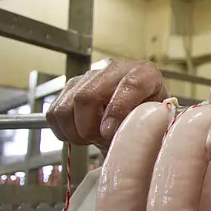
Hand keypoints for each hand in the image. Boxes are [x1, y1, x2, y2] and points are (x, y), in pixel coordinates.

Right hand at [46, 60, 168, 149]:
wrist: (139, 112)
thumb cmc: (149, 117)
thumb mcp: (156, 120)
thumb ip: (144, 124)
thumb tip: (124, 137)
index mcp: (144, 73)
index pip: (129, 85)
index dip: (117, 111)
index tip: (110, 133)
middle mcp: (115, 70)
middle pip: (87, 96)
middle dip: (89, 127)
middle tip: (100, 141)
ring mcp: (89, 77)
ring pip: (66, 107)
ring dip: (75, 131)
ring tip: (92, 139)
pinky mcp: (70, 88)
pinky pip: (54, 113)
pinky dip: (63, 131)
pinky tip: (80, 135)